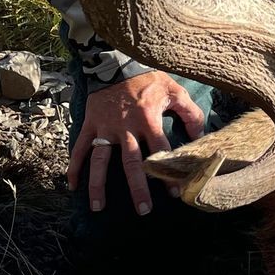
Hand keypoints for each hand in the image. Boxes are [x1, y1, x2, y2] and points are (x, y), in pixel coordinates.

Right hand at [68, 71, 205, 215]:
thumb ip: (190, 113)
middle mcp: (126, 128)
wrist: (117, 63)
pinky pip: (79, 148)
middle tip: (143, 210)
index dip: (168, 173)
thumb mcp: (175, 90)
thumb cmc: (148, 79)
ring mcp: (105, 128)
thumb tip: (201, 137)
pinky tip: (72, 185)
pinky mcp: (90, 125)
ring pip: (100, 161)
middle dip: (137, 188)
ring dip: (98, 185)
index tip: (174, 193)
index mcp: (148, 120)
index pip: (161, 152)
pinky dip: (74, 166)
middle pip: (131, 163)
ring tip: (98, 207)